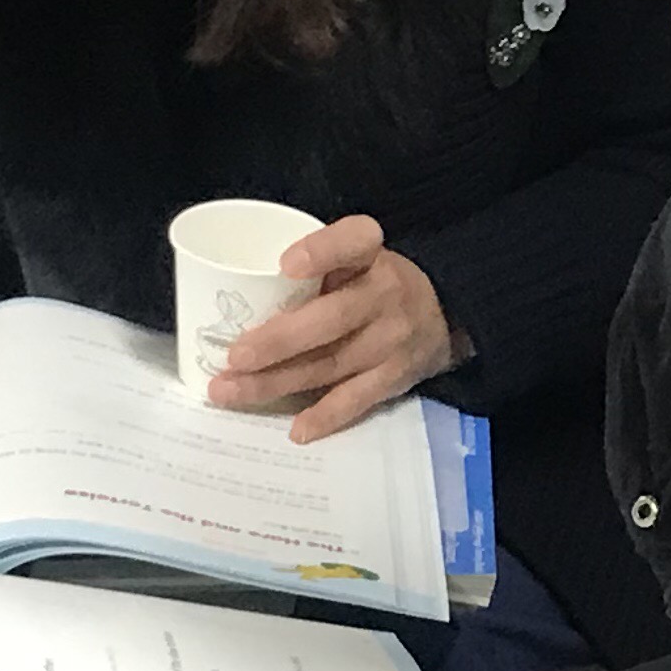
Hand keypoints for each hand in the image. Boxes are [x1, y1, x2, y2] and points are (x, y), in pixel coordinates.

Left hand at [212, 215, 470, 442]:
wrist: (442, 314)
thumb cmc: (372, 279)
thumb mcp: (353, 255)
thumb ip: (311, 264)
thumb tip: (235, 292)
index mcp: (370, 253)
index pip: (352, 242)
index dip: (321, 252)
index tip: (285, 265)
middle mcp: (385, 294)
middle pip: (330, 319)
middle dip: (278, 341)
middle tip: (233, 357)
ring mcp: (391, 340)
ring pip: (329, 364)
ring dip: (275, 382)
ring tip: (227, 391)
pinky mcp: (394, 378)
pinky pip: (356, 400)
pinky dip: (325, 416)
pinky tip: (295, 429)